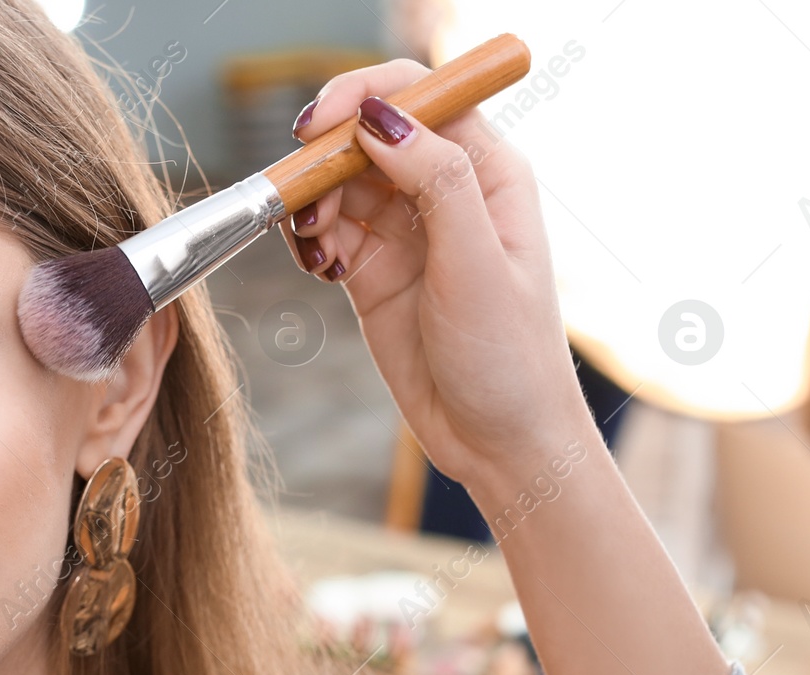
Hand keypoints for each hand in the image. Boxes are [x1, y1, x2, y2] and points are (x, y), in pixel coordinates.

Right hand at [282, 60, 594, 488]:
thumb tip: (381, 117)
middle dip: (325, 156)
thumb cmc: (509, 357)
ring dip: (311, 202)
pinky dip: (309, 240)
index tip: (319, 126)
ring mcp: (405, 230)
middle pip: (367, 134)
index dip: (364, 96)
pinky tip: (321, 268)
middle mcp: (444, 189)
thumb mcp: (478, 265)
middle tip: (301, 199)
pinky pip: (326, 230)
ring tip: (315, 246)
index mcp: (487, 172)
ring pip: (338, 182)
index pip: (422, 97)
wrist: (498, 443)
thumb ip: (436, 181)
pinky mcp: (372, 270)